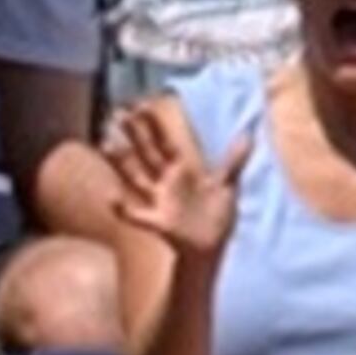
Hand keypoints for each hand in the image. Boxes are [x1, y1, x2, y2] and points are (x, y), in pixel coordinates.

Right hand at [105, 94, 245, 258]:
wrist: (212, 247)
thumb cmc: (217, 217)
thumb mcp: (227, 185)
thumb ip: (234, 161)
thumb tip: (248, 135)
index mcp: (182, 170)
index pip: (164, 142)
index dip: (154, 125)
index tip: (141, 106)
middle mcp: (166, 183)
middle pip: (147, 154)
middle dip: (134, 135)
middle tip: (119, 115)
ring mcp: (160, 202)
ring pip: (136, 177)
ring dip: (122, 163)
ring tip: (107, 146)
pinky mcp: (159, 222)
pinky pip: (138, 216)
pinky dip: (124, 210)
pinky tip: (113, 200)